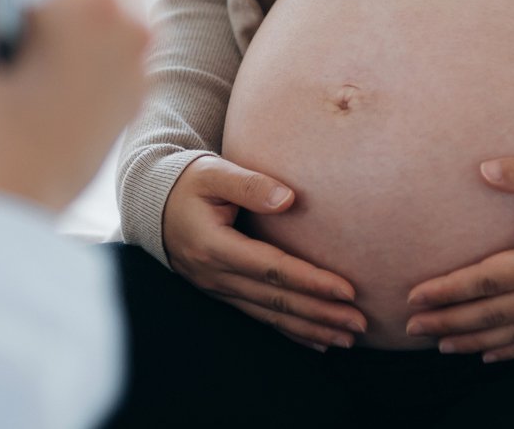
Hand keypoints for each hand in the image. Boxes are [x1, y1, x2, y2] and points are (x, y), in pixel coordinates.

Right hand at [162, 154, 366, 351]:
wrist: (154, 202)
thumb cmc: (188, 181)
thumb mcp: (214, 172)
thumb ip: (250, 184)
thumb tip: (289, 199)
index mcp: (216, 246)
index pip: (272, 269)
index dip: (311, 282)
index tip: (347, 290)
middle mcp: (216, 275)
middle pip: (276, 301)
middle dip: (321, 314)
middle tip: (360, 324)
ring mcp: (217, 288)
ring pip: (270, 316)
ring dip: (310, 328)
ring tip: (347, 338)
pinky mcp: (222, 292)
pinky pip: (259, 317)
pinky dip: (290, 332)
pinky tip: (316, 342)